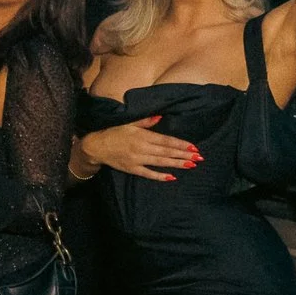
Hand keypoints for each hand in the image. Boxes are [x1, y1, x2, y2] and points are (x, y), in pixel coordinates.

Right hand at [82, 114, 196, 182]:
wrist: (96, 146)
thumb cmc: (114, 132)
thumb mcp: (129, 123)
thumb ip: (145, 121)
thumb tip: (160, 117)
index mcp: (142, 135)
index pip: (166, 140)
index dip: (180, 144)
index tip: (193, 147)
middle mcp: (141, 148)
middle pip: (167, 152)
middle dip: (184, 155)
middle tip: (199, 158)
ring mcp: (137, 159)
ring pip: (161, 162)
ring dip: (177, 164)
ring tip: (191, 165)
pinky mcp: (132, 168)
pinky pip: (148, 173)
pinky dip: (160, 176)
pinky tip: (172, 177)